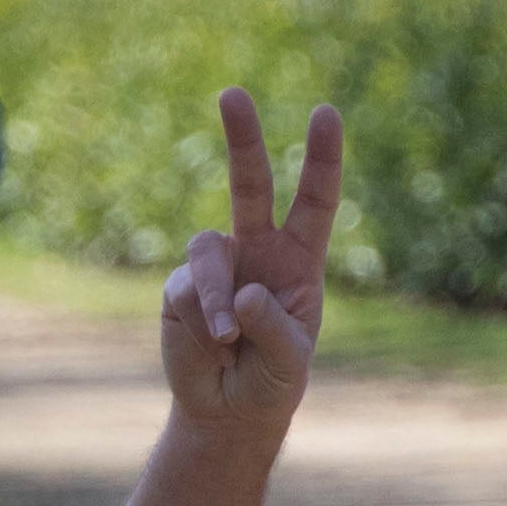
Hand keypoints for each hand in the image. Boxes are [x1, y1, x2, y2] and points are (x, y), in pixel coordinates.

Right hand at [162, 88, 341, 441]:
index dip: (321, 158)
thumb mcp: (288, 363)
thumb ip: (272, 328)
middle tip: (232, 93)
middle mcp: (257, 249)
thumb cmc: (272, 382)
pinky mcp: (181, 286)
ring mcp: (217, 264)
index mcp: (299, 259)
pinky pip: (186, 286)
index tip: (326, 112)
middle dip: (242, 138)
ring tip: (226, 339)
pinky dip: (200, 317)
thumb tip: (240, 296)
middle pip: (250, 184)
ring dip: (215, 294)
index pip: (315, 201)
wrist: (228, 412)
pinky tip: (212, 344)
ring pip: (209, 250)